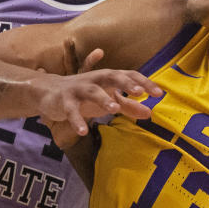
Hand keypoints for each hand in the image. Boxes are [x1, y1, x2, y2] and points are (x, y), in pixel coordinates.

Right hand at [35, 49, 159, 138]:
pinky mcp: (64, 101)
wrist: (49, 92)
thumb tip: (150, 113)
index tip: (159, 94)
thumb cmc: (85, 96)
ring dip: (102, 98)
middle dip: (125, 83)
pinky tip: (82, 131)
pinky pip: (71, 110)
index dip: (144, 83)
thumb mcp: (108, 99)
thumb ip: (129, 106)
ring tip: (114, 109)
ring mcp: (78, 89)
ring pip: (92, 91)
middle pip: (111, 76)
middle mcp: (94, 79)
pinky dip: (76, 120)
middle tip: (139, 92)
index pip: (128, 76)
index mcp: (107, 78)